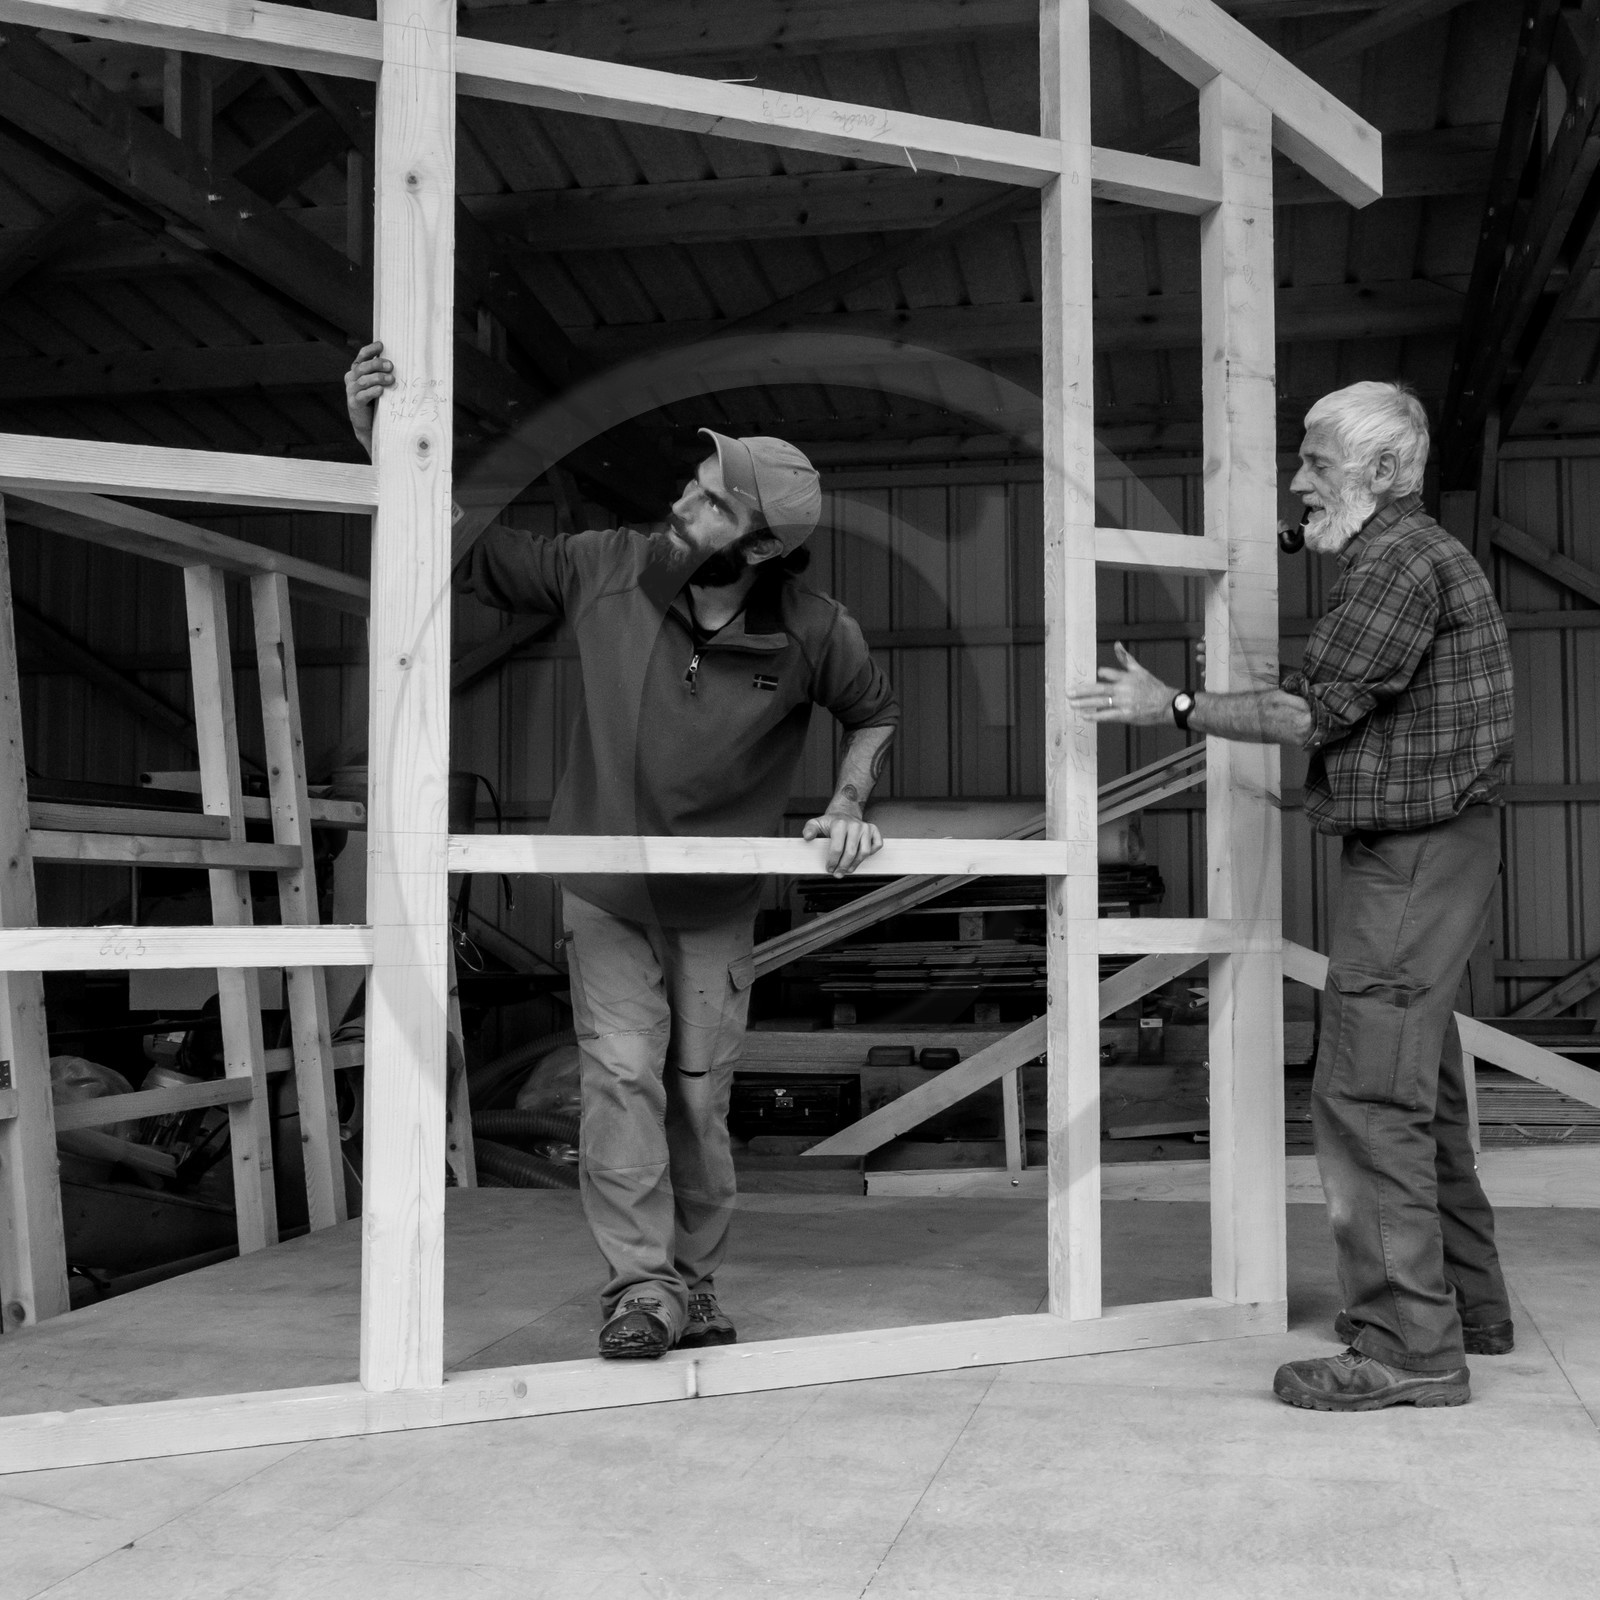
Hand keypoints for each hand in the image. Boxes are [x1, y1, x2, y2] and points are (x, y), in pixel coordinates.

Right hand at [345, 340, 393, 456]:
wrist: (368, 424)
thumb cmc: (377, 401)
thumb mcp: (378, 384)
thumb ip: (382, 373)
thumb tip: (398, 361)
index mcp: (357, 370)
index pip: (362, 356)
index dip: (370, 350)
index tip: (381, 345)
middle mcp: (351, 378)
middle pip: (362, 367)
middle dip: (377, 364)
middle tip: (391, 366)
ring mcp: (351, 391)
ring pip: (363, 380)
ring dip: (378, 378)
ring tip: (391, 379)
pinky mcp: (354, 403)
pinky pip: (362, 395)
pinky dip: (372, 391)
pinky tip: (381, 390)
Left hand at [802, 809, 883, 876]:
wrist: (844, 813)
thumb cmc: (831, 822)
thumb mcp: (816, 823)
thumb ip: (809, 829)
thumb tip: (807, 837)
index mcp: (840, 824)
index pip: (837, 848)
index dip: (832, 861)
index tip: (829, 868)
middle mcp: (855, 825)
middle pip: (851, 853)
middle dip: (843, 867)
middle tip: (838, 874)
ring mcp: (866, 827)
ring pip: (864, 852)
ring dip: (856, 864)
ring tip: (848, 870)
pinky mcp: (874, 830)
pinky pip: (876, 845)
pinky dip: (871, 854)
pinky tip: (860, 857)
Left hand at [1066, 642, 1178, 725]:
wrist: (1167, 705)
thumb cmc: (1153, 687)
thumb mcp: (1140, 670)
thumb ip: (1125, 658)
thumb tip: (1116, 643)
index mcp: (1127, 677)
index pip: (1108, 673)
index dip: (1101, 674)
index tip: (1089, 677)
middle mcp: (1124, 689)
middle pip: (1099, 689)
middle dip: (1082, 691)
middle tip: (1068, 692)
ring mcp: (1124, 703)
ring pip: (1101, 703)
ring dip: (1085, 703)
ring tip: (1072, 704)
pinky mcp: (1126, 715)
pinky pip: (1108, 716)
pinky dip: (1096, 716)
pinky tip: (1084, 716)